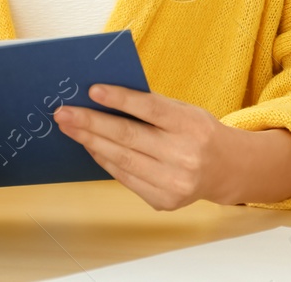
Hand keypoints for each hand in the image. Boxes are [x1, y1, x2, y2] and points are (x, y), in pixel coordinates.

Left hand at [52, 84, 245, 209]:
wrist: (226, 169)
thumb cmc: (198, 132)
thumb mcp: (184, 110)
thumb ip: (151, 105)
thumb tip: (103, 97)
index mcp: (191, 126)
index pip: (150, 110)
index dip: (120, 100)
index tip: (92, 90)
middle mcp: (184, 157)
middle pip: (128, 138)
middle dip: (90, 123)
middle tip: (64, 113)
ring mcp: (174, 183)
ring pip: (122, 160)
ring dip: (90, 142)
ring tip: (69, 128)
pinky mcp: (164, 201)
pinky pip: (125, 178)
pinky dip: (104, 160)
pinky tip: (90, 146)